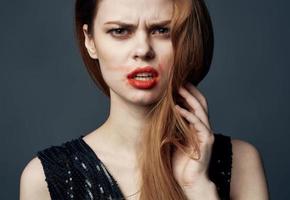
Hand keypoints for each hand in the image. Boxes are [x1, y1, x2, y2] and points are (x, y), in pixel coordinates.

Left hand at [172, 82, 217, 198]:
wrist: (188, 180)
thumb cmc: (180, 161)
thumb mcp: (173, 138)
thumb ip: (172, 125)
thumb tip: (162, 112)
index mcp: (197, 126)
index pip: (195, 105)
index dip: (188, 93)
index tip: (176, 83)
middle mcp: (204, 127)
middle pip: (200, 103)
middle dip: (190, 91)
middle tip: (178, 81)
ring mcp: (206, 134)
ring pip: (200, 110)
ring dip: (189, 98)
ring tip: (178, 89)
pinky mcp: (206, 141)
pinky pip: (198, 124)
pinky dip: (188, 115)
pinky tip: (177, 108)